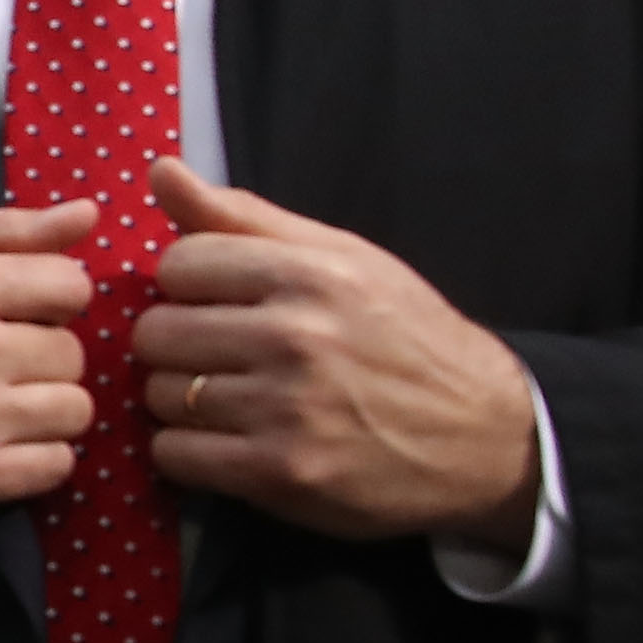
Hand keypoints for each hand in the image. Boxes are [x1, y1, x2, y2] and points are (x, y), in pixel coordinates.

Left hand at [132, 158, 536, 544]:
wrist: (485, 437)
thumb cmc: (404, 338)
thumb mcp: (342, 259)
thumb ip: (244, 216)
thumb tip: (162, 170)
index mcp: (309, 274)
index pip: (176, 265)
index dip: (187, 286)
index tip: (216, 303)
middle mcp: (296, 337)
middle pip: (157, 333)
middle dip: (177, 345)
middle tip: (218, 357)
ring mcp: (287, 408)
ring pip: (160, 395)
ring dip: (182, 401)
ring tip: (230, 399)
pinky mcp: (280, 472)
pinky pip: (173, 454)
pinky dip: (187, 452)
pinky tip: (225, 441)